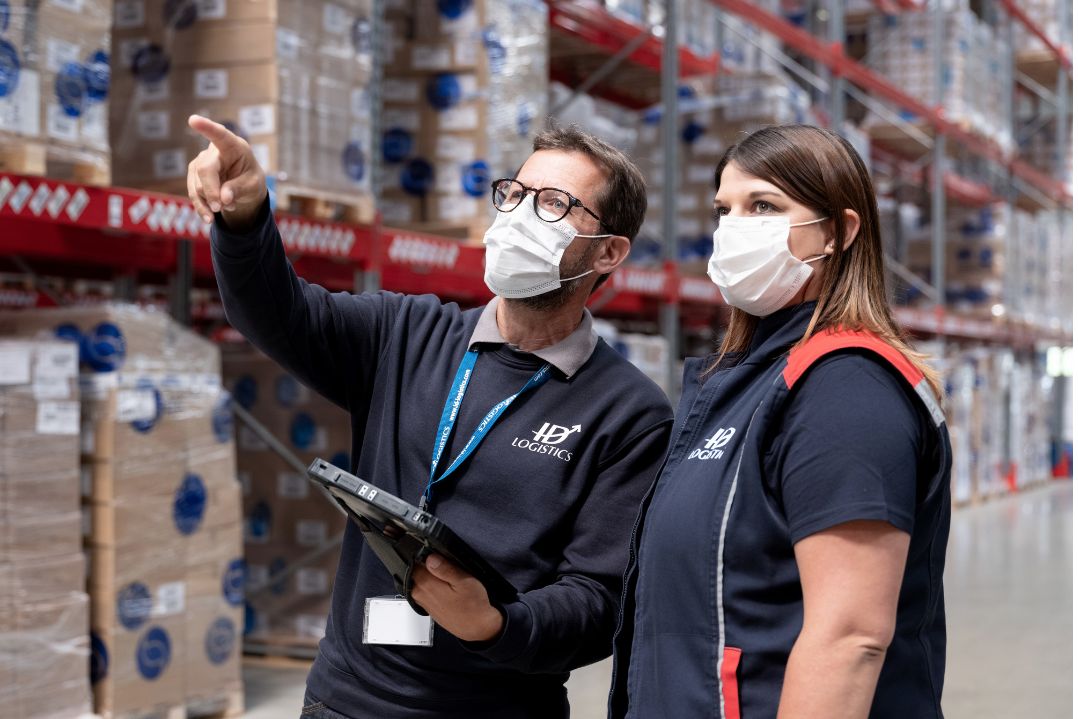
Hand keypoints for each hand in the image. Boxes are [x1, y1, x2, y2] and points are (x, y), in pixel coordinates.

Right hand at [186, 114, 267, 229]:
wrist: (243, 189)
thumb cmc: (251, 180)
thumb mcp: (254, 185)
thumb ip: (240, 189)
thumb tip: (223, 198)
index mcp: (233, 146)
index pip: (220, 135)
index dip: (207, 128)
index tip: (193, 120)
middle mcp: (213, 151)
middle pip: (205, 169)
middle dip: (212, 191)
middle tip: (220, 208)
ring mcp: (200, 163)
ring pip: (197, 185)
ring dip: (212, 202)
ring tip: (230, 206)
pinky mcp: (193, 176)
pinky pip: (193, 194)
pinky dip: (202, 208)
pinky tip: (209, 218)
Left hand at [409, 554, 504, 642]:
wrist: (477, 627)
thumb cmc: (473, 605)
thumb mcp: (464, 581)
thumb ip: (445, 568)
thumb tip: (430, 557)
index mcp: (426, 584)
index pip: (414, 561)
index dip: (425, 554)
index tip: (437, 555)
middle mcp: (419, 593)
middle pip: (416, 571)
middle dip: (428, 566)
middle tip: (447, 568)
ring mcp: (422, 601)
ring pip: (420, 580)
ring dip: (431, 577)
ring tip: (449, 580)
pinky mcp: (427, 606)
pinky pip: (424, 590)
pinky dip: (433, 587)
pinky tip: (447, 589)